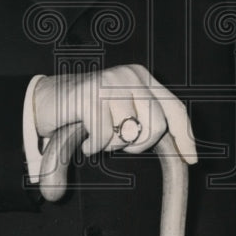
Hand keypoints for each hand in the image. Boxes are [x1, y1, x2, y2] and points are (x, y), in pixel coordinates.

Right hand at [32, 64, 196, 199]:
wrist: (44, 100)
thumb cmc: (85, 111)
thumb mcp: (120, 112)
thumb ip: (144, 122)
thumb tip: (176, 149)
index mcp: (142, 78)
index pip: (174, 108)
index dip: (185, 136)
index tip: (191, 160)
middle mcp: (130, 75)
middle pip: (155, 125)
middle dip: (138, 145)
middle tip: (118, 143)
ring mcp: (109, 82)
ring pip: (128, 133)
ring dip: (110, 144)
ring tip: (96, 133)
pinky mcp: (89, 94)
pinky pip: (103, 136)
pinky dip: (92, 146)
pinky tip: (84, 137)